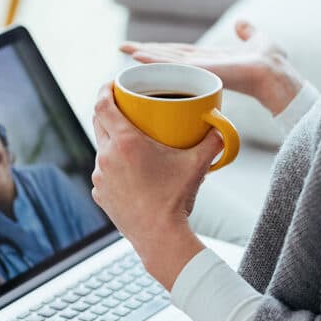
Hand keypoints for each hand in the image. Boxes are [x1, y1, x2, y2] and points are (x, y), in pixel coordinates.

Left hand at [91, 82, 215, 287]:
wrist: (160, 238)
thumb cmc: (176, 199)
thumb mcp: (197, 165)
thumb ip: (212, 141)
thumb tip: (222, 127)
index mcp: (125, 142)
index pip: (102, 104)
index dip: (104, 89)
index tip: (111, 83)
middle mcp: (106, 156)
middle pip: (98, 121)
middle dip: (108, 110)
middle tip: (123, 105)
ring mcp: (100, 176)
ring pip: (101, 147)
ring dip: (111, 139)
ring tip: (130, 139)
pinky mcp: (100, 193)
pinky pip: (103, 171)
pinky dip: (113, 165)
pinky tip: (129, 169)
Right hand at [120, 20, 302, 114]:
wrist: (277, 73)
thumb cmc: (272, 63)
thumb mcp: (257, 40)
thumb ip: (247, 32)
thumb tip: (241, 23)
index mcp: (211, 58)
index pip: (181, 53)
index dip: (162, 49)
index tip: (144, 46)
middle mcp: (202, 65)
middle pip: (168, 57)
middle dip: (145, 52)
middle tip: (122, 47)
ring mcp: (200, 69)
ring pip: (167, 61)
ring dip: (145, 55)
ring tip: (125, 49)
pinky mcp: (201, 69)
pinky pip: (173, 64)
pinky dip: (155, 60)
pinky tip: (139, 56)